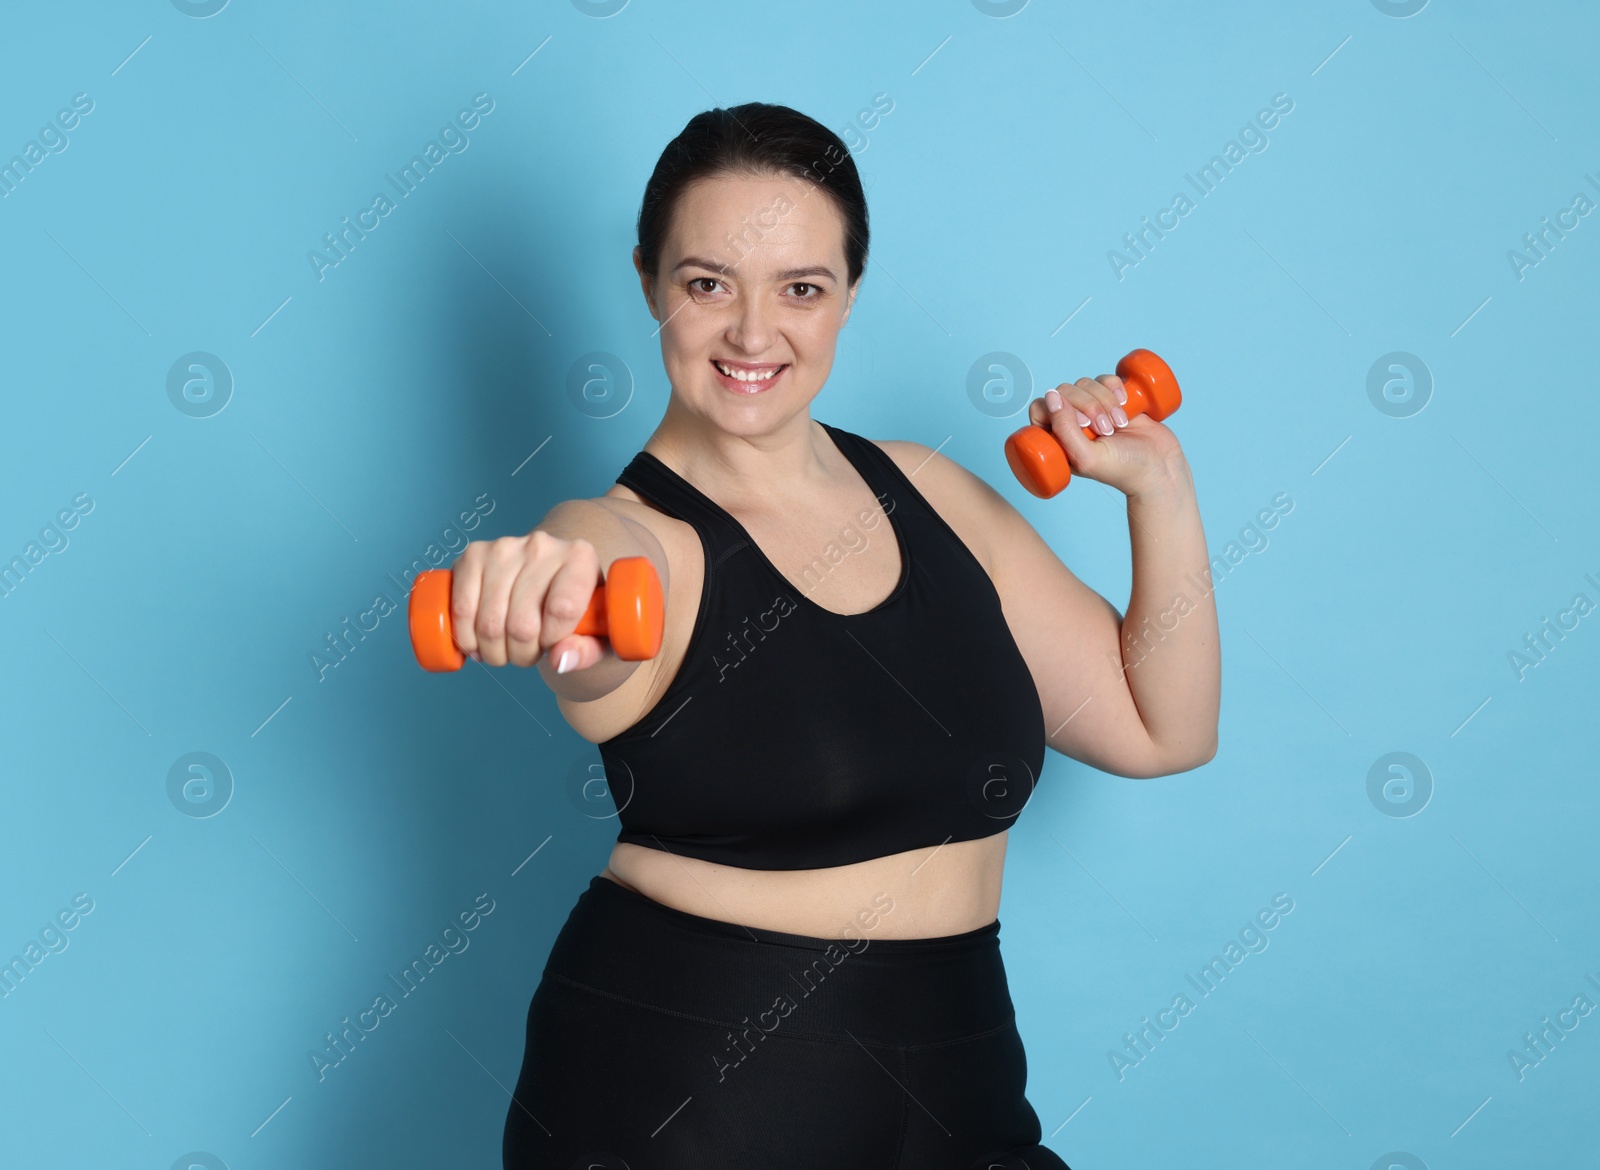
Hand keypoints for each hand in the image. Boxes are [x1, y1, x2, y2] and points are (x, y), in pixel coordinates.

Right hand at [448, 530, 609, 670]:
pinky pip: (461, 608)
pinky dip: (465, 637)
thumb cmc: (578, 613)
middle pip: (522, 623)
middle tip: (527, 654)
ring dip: (494, 651)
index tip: (553, 644)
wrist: (547, 583)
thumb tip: (560, 660)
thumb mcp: (597, 636)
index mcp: (580, 557)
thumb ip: (587, 651)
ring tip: (505, 649)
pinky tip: (477, 642)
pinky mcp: (473, 555)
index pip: (562, 609)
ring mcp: (504, 547)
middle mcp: (542, 545)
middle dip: (522, 654)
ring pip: (490, 622)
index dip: (553, 641)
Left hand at [1027, 374, 1185, 498]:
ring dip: (1105, 400)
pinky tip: (1126, 404)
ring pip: (1085, 383)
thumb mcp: (1087, 457)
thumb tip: (1051, 396)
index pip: (1041, 408)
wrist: (1160, 467)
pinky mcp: (1113, 398)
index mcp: (1058, 438)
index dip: (1059, 409)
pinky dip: (1115, 388)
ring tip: (1120, 424)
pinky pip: (1105, 379)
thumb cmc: (1122, 469)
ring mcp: (1092, 409)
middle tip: (1106, 429)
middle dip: (1089, 406)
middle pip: (1064, 391)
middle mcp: (1071, 422)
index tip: (1082, 424)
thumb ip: (1064, 429)